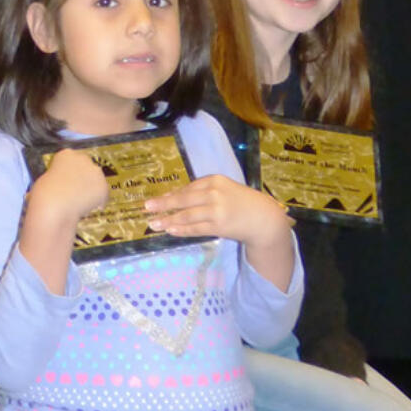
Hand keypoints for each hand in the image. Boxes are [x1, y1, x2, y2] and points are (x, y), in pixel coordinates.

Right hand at [19, 149, 110, 293]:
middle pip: (87, 168)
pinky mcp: (103, 186)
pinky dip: (97, 202)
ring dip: (91, 194)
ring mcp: (95, 172)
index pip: (73, 159)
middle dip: (83, 183)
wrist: (52, 211)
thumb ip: (53, 183)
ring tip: (79, 206)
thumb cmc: (40, 201)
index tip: (67, 187)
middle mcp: (81, 158)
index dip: (71, 175)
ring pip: (97, 182)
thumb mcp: (42, 186)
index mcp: (63, 154)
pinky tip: (89, 208)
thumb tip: (55, 190)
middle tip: (74, 199)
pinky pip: (102, 195)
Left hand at [145, 174, 293, 283]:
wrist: (263, 218)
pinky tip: (171, 230)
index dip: (170, 195)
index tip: (156, 200)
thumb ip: (203, 191)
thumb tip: (176, 198)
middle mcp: (214, 193)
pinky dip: (182, 230)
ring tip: (154, 224)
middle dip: (163, 204)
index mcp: (214, 180)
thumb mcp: (223, 189)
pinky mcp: (219, 226)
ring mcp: (216, 210)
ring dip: (168, 220)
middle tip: (147, 207)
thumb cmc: (240, 202)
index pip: (187, 188)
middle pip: (183, 200)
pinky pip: (196, 229)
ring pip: (187, 216)